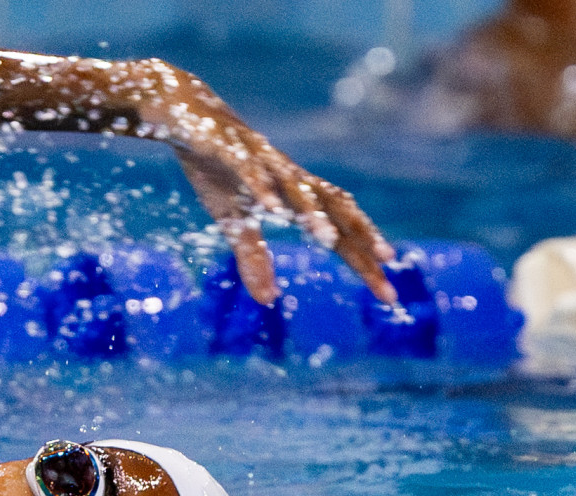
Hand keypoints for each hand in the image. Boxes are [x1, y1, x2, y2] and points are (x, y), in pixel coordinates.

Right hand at [146, 72, 396, 305]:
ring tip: (326, 238)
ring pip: (297, 188)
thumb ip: (253, 258)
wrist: (187, 116)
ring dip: (312, 212)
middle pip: (336, 207)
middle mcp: (291, 178)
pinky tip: (270, 207)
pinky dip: (262, 188)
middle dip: (361, 235)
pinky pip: (251, 171)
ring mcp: (265, 162)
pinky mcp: (233, 150)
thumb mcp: (234, 222)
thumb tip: (268, 300)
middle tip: (388, 260)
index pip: (339, 233)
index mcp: (297, 196)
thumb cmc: (218, 169)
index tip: (387, 291)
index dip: (363, 259)